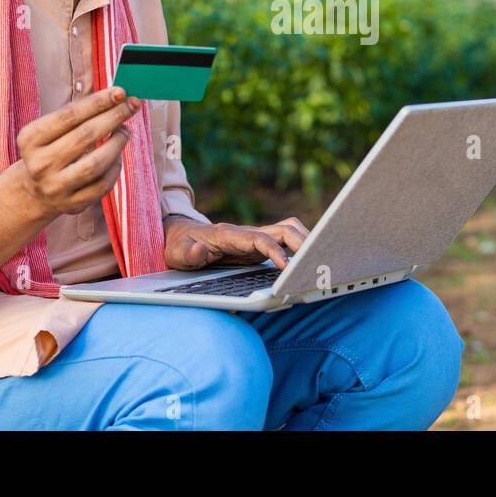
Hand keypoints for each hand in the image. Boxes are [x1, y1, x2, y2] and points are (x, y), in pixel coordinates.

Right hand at [11, 86, 140, 221]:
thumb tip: (116, 97)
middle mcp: (40, 164)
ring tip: (126, 129)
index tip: (120, 91)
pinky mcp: (72, 204)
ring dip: (117, 142)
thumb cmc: (49, 150)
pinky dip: (115, 166)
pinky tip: (118, 154)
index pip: (69, 116)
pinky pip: (103, 184)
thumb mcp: (49, 131)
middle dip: (113, 117)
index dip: (97, 102)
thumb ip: (77, 115)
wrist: (33, 192)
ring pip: (96, 163)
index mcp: (30, 139)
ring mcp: (56, 187)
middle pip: (85, 136)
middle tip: (132, 104)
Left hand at [163, 217, 309, 270]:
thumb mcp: (176, 253)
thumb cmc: (179, 246)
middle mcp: (247, 234)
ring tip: (319, 261)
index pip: (259, 239)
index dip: (275, 251)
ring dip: (306, 242)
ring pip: (289, 231)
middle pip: (283, 229)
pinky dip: (300, 247)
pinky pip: (285, 241)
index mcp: (229, 235)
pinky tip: (309, 262)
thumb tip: (200, 252)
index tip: (286, 267)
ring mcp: (255, 239)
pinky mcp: (259, 247)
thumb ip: (188, 253)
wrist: (180, 237)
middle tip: (316, 263)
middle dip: (302, 243)